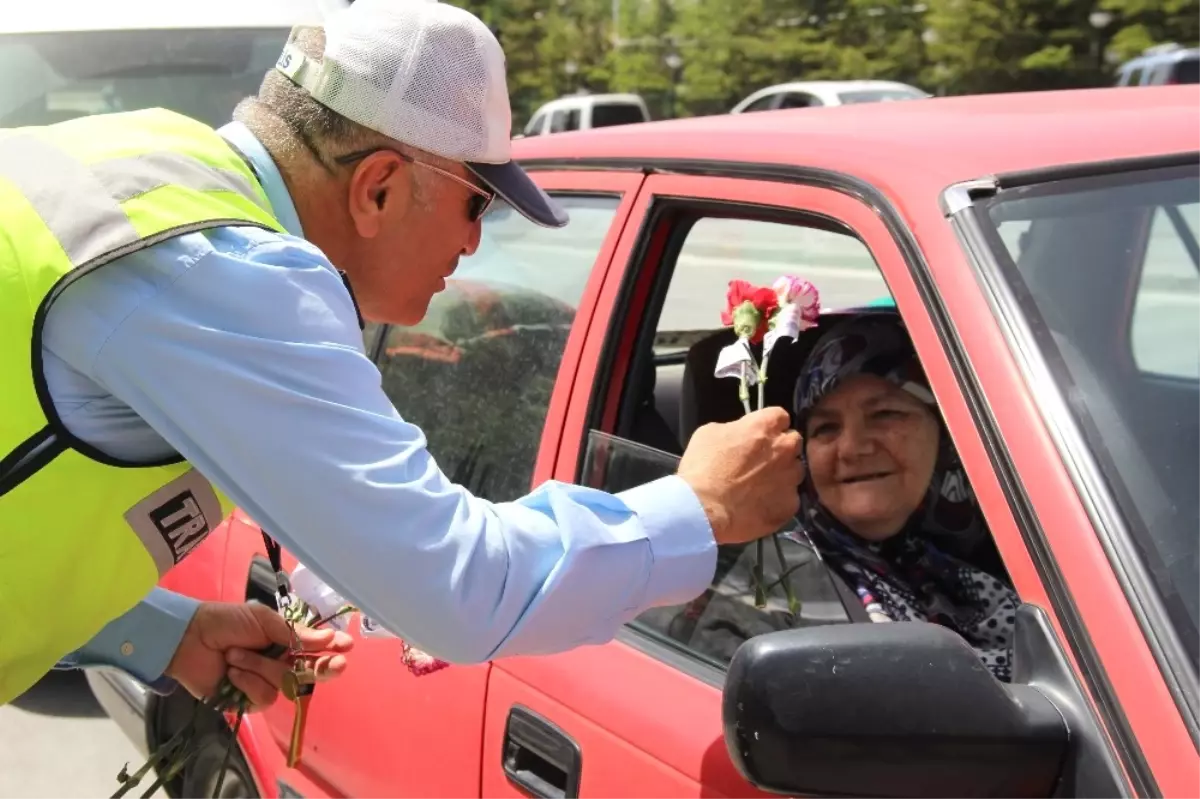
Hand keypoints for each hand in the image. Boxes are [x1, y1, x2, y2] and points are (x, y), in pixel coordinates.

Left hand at [164, 601, 353, 711]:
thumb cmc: (225, 622)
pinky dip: (248, 682)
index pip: (315, 648)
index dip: (332, 648)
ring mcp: (264, 683)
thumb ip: (295, 633)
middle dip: (325, 668)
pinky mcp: (247, 701)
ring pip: (283, 685)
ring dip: (261, 668)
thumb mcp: (263, 620)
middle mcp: (279, 664)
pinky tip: (233, 672)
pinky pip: (262, 697)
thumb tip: (328, 638)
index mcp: (285, 641)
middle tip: (337, 665)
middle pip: (310, 673)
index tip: (346, 644)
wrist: (189, 639)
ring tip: (236, 656)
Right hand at [678, 407, 804, 544]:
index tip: (760, 435)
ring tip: (760, 487)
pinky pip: (789, 498)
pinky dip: (778, 501)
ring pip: (795, 471)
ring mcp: (790, 477)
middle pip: (793, 442)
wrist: (704, 510)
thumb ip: (735, 429)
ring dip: (783, 475)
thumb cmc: (702, 468)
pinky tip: (759, 506)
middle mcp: (784, 449)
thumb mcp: (709, 433)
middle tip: (761, 461)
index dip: (769, 426)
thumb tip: (741, 434)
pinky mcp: (791, 504)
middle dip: (781, 449)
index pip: (780, 416)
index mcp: (764, 426)